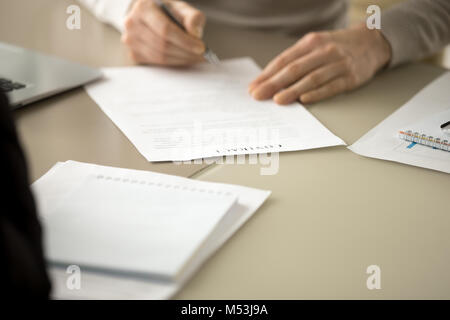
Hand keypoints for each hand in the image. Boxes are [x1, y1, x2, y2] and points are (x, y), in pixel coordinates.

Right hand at [122, 0, 205, 65]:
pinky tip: (184, 59)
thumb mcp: (182, 8)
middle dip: (185, 53)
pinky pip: (156, 63)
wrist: (150, 16)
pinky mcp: (133, 53)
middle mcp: (132, 23)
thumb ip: (192, 17)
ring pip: (160, 57)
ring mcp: (130, 40)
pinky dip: (173, 63)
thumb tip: (194, 34)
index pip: (165, 29)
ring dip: (181, 60)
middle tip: (202, 56)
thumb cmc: (167, 11)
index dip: (185, 41)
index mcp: (143, 7)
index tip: (201, 48)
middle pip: (163, 45)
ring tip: (195, 58)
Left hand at [248, 24, 391, 104]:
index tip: (254, 86)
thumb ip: (295, 60)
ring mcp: (338, 64)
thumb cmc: (337, 47)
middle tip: (259, 95)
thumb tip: (270, 79)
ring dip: (293, 90)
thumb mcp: (315, 45)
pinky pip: (331, 86)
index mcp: (311, 43)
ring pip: (311, 78)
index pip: (284, 60)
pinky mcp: (350, 78)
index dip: (267, 74)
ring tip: (278, 100)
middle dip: (274, 83)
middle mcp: (324, 52)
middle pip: (295, 69)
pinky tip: (304, 99)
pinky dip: (317, 93)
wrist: (371, 43)